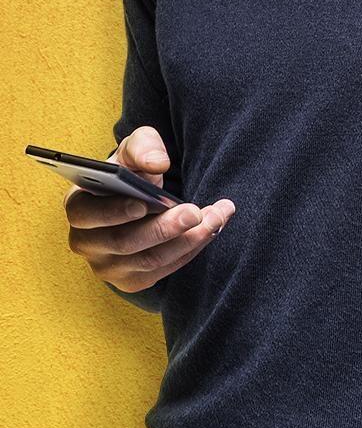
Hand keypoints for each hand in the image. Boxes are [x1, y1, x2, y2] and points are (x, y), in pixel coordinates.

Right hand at [64, 125, 235, 293]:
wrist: (141, 199)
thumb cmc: (131, 173)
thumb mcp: (134, 151)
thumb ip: (142, 147)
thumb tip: (156, 163)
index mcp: (79, 207)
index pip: (86, 214)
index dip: (114, 211)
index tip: (144, 204)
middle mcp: (86, 242)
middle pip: (124, 242)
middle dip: (163, 227)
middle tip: (195, 212)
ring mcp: (107, 266)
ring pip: (150, 260)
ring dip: (189, 238)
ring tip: (217, 216)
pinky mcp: (132, 280)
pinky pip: (165, 269)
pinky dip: (192, 248)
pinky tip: (213, 228)